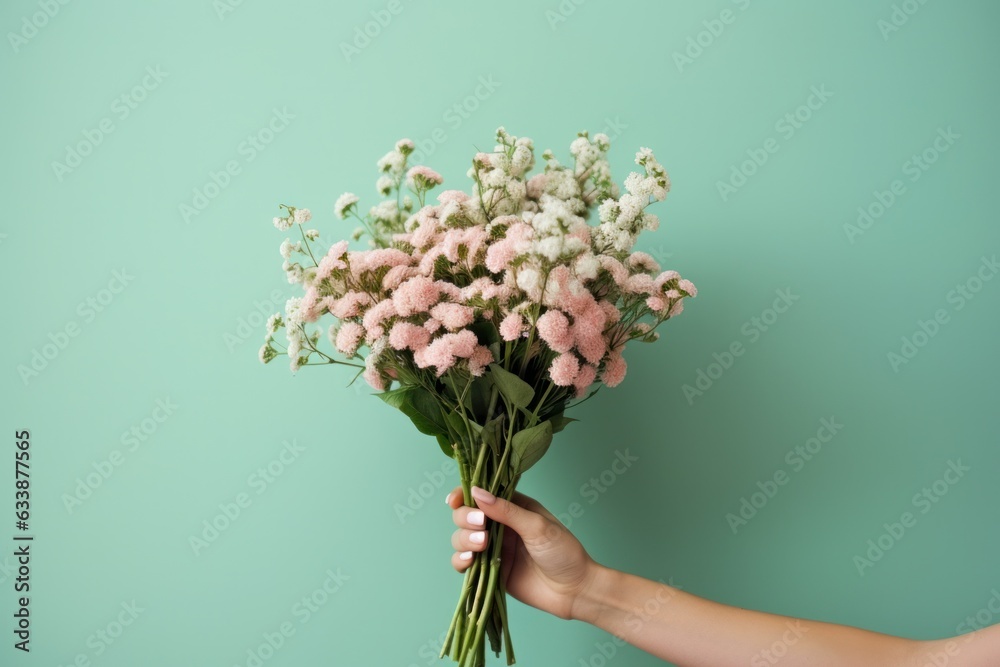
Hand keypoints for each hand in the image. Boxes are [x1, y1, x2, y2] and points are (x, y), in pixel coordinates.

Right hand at [446, 484, 600, 619]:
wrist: (574, 590)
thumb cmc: (563, 552)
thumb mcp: (537, 526)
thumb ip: (506, 510)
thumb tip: (477, 492)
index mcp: (513, 507)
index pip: (481, 495)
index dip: (464, 495)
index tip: (455, 501)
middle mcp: (499, 526)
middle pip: (466, 515)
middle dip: (465, 518)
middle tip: (481, 526)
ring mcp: (493, 549)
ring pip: (461, 538)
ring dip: (464, 539)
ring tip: (482, 545)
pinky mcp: (489, 571)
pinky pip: (465, 564)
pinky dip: (460, 560)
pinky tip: (469, 561)